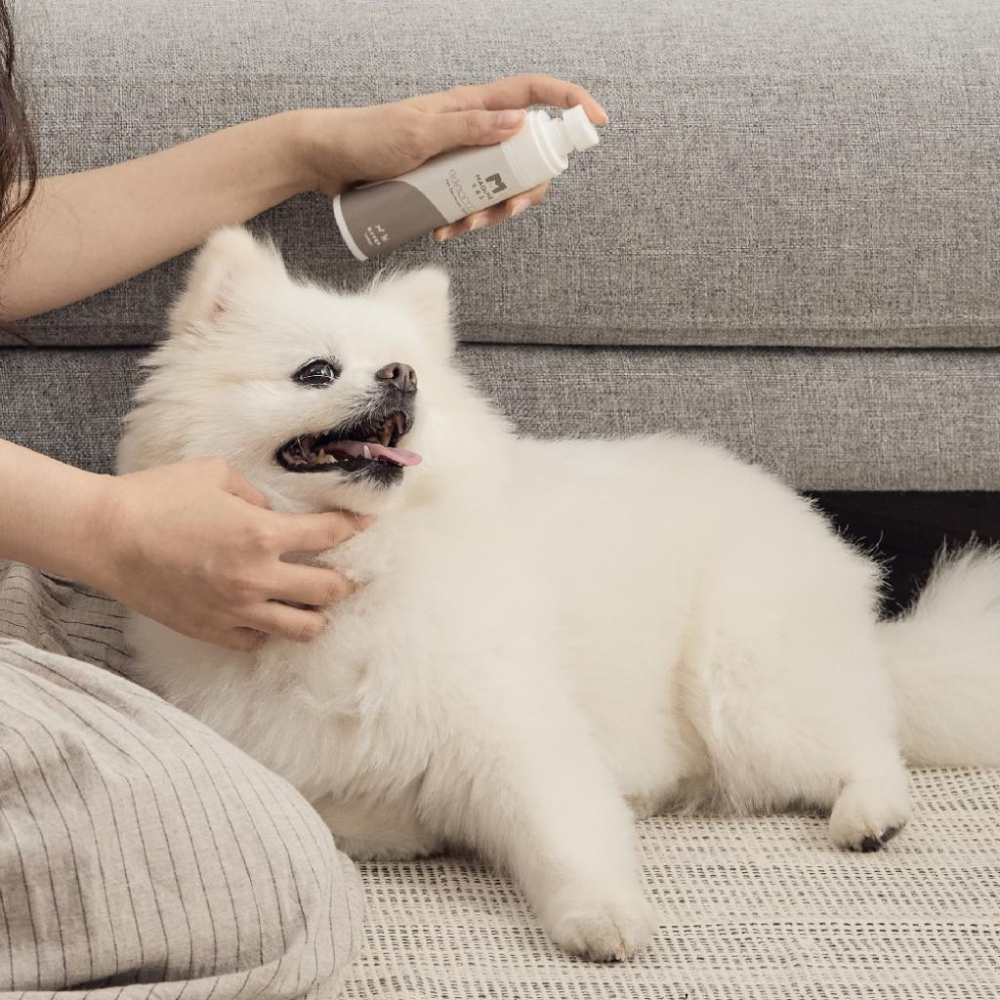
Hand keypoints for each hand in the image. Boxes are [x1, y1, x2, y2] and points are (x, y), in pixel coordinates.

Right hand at [89, 458, 367, 651]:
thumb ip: (257, 494)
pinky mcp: (212, 631)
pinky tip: (268, 615)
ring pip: (302, 629)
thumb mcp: (216, 475)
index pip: (329, 535)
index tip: (364, 524)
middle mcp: (256, 578)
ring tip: (315, 604)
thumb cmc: (158, 497)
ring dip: (317, 615)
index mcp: (261, 534)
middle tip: (348, 575)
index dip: (353, 527)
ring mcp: (235, 610)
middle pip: (328, 591)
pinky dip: (269, 630)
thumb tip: (274, 512)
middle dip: (346, 581)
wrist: (106, 537)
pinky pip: (258, 641)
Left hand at [293, 73, 607, 241]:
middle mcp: (473, 127)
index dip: (570, 104)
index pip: (534, 94)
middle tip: (504, 213)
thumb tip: (521, 123)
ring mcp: (460, 154)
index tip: (598, 122)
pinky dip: (466, 220)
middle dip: (524, 188)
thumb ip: (468, 127)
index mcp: (473, 105)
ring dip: (490, 212)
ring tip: (459, 230)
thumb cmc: (367, 138)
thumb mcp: (420, 133)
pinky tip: (443, 233)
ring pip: (499, 184)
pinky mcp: (444, 179)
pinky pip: (471, 201)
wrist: (326, 159)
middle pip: (526, 154)